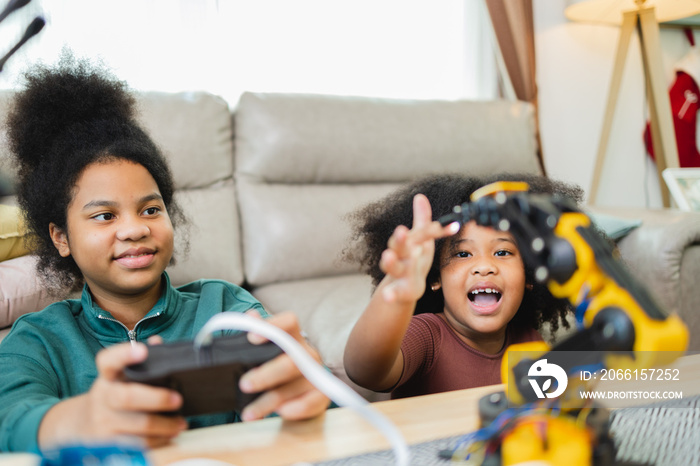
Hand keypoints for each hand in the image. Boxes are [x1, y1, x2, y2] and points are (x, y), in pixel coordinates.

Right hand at [39, 341, 186, 449]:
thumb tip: (158, 342)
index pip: (109, 361)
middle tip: (178, 399)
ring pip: (138, 425)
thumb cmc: (112, 396)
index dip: (124, 354)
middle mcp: (103, 397)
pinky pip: (138, 444)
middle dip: (157, 398)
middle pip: (127, 397)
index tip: (141, 350)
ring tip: (180, 423)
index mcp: (108, 376)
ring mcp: (103, 422)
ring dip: (164, 425)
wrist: (82, 425)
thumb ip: (141, 360)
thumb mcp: (120, 376)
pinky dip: (158, 440)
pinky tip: (169, 435)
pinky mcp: (108, 443)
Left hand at [238, 311, 329, 421]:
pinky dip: (295, 409)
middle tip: (244, 384)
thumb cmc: (282, 365)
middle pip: (290, 361)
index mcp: (294, 338)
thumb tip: (250, 316)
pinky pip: (310, 402)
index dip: (273, 327)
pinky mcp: (321, 395)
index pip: (289, 323)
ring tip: (248, 413)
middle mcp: (307, 354)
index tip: (251, 338)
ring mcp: (316, 374)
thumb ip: (261, 332)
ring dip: (268, 401)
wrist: (305, 389)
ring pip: (294, 387)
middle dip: (265, 375)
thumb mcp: (271, 349)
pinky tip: (280, 412)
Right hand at [379, 193, 457, 302]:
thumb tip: (420, 196)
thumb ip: (421, 221)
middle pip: (398, 245)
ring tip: (387, 256)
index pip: (420, 233)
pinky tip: (387, 296)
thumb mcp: (419, 241)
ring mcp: (398, 272)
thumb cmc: (412, 260)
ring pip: (391, 266)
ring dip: (388, 261)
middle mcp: (400, 255)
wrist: (400, 287)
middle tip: (402, 230)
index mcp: (407, 243)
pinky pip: (392, 292)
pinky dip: (389, 295)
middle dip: (399, 238)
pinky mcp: (399, 290)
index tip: (454, 225)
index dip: (434, 230)